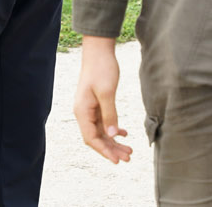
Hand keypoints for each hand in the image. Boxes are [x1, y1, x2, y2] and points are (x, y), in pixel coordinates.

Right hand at [74, 36, 131, 162]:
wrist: (99, 51)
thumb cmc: (101, 69)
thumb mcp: (107, 92)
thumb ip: (110, 115)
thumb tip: (112, 135)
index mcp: (82, 111)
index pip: (91, 138)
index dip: (104, 151)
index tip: (118, 160)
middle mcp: (84, 112)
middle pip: (97, 138)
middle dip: (112, 149)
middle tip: (128, 157)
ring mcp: (90, 108)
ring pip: (102, 131)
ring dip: (114, 141)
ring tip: (130, 149)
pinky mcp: (97, 103)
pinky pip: (104, 122)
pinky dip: (114, 129)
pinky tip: (124, 133)